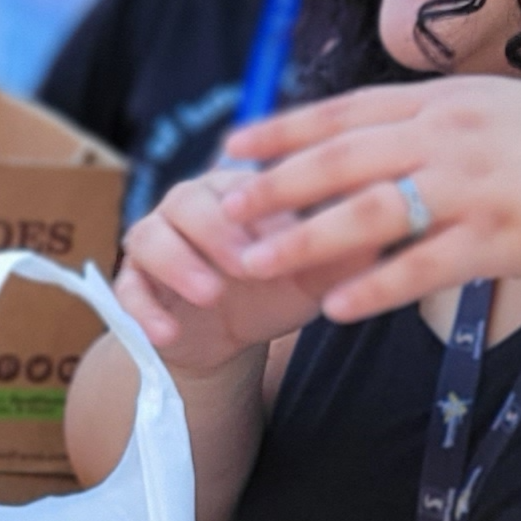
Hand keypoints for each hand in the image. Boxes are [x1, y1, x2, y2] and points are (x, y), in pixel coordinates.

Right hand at [113, 169, 359, 371]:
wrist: (231, 336)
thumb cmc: (279, 288)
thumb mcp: (318, 275)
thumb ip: (347, 253)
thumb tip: (393, 227)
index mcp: (236, 190)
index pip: (241, 184)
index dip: (259, 206)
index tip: (284, 237)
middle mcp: (189, 206)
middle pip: (187, 200)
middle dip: (216, 233)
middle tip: (246, 265)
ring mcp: (156, 241)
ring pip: (149, 236)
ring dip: (178, 263)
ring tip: (210, 293)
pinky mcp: (135, 283)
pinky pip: (127, 289)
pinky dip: (142, 310)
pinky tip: (166, 332)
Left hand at [217, 79, 520, 323]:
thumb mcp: (491, 109)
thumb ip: (430, 121)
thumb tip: (371, 133)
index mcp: (442, 102)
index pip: (343, 111)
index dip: (283, 130)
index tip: (231, 146)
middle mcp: (447, 137)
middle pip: (340, 160)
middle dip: (273, 187)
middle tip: (220, 210)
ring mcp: (471, 187)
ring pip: (367, 213)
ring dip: (303, 241)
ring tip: (252, 266)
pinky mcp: (497, 238)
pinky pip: (420, 267)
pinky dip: (372, 288)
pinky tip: (332, 310)